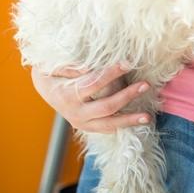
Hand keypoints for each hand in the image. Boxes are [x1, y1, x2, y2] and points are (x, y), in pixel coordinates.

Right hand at [30, 63, 150, 132]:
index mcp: (67, 96)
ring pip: (108, 124)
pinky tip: (138, 122)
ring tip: (147, 116)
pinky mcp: (87, 127)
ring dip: (129, 120)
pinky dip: (122, 125)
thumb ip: (71, 67)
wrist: (46, 88)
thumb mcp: (55, 66)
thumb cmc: (53, 72)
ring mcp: (81, 123)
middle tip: (145, 85)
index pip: (93, 84)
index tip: (127, 63)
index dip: (111, 74)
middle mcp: (75, 113)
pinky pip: (107, 128)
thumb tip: (89, 67)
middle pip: (106, 107)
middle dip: (127, 96)